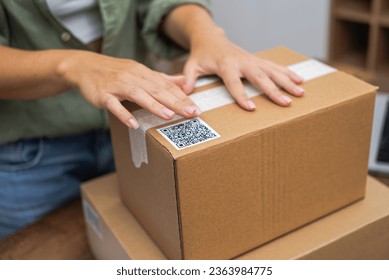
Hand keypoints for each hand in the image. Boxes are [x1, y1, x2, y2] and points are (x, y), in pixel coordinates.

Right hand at [58, 51, 200, 128]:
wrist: (85, 66)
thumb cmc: (116, 72)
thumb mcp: (140, 72)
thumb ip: (162, 78)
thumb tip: (184, 82)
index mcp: (144, 73)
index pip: (167, 86)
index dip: (182, 97)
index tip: (196, 108)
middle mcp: (133, 78)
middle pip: (157, 90)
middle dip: (176, 102)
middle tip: (192, 113)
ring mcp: (117, 85)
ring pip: (139, 95)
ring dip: (154, 105)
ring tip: (169, 116)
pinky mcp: (103, 94)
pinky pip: (114, 105)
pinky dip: (123, 113)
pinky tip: (133, 123)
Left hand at [183, 29, 304, 110]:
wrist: (211, 37)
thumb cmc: (201, 54)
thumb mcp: (192, 64)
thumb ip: (188, 78)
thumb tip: (184, 93)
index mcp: (226, 64)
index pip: (234, 81)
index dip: (241, 95)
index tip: (251, 108)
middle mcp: (242, 61)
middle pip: (260, 77)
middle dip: (274, 90)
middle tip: (286, 102)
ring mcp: (252, 59)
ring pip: (272, 70)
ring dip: (287, 81)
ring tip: (301, 92)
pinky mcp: (257, 59)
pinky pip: (275, 66)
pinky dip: (288, 72)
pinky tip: (300, 80)